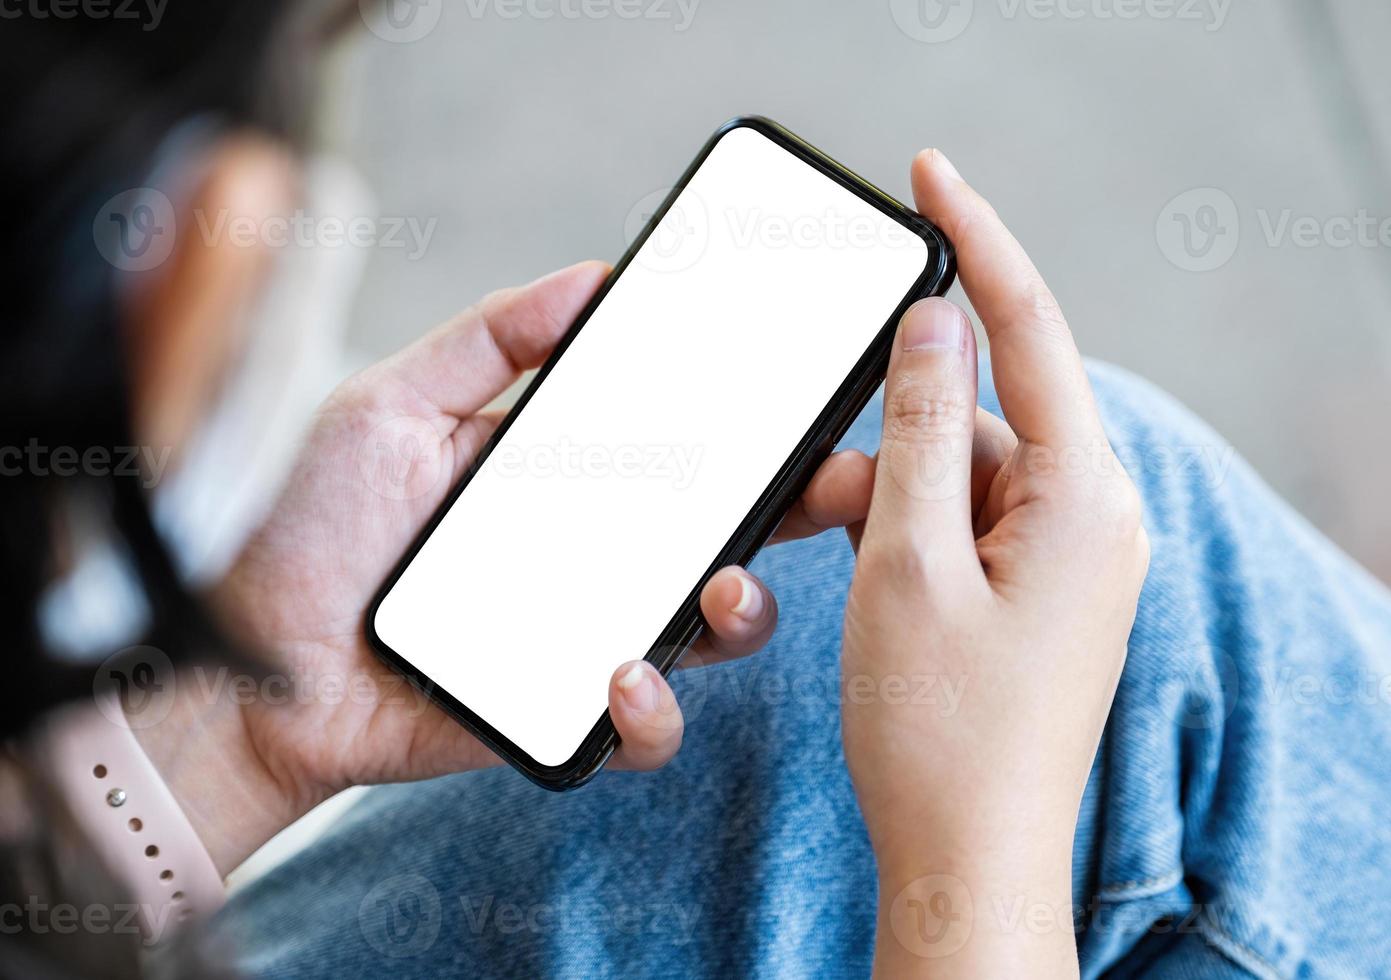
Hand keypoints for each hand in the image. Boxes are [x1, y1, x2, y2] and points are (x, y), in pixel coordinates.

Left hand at [132, 262, 867, 872]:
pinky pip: (645, 727)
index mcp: (575, 476)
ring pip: (717, 629)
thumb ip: (490, 340)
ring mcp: (594, 634)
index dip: (764, 425)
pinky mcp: (567, 715)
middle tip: (850, 482)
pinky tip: (620, 677)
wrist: (248, 668)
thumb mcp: (391, 405)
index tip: (821, 393)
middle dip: (811, 507)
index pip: (691, 444)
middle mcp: (602, 553)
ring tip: (726, 589)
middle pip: (734, 529)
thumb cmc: (311, 531)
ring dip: (751, 609)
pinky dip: (652, 711)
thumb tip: (594, 276)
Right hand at [827, 153, 1148, 975]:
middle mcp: (1091, 517)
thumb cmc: (937, 732)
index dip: (976, 241)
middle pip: (980, 413)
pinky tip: (861, 575)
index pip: (1032, 330)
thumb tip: (937, 322)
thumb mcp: (908, 560)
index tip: (930, 174)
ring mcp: (1066, 558)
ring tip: (827, 557)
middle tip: (809, 483)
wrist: (964, 860)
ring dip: (882, 495)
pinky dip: (902, 530)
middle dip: (885, 431)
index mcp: (1085, 499)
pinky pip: (962, 521)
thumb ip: (920, 428)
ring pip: (958, 472)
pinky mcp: (1036, 591)